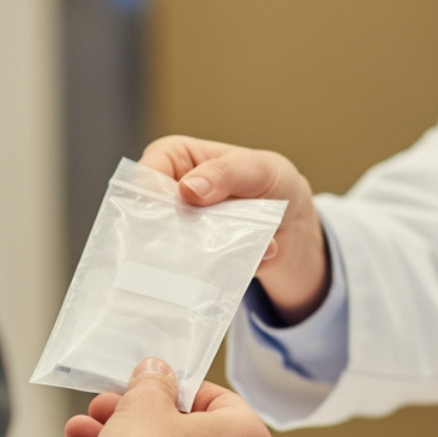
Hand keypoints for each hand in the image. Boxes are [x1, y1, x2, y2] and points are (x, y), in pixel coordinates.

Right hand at [141, 135, 327, 323]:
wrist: (292, 223)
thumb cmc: (268, 180)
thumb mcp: (257, 168)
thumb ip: (226, 174)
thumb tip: (189, 190)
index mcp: (172, 159)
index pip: (145, 175)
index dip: (149, 196)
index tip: (167, 215)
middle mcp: (165, 195)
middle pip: (146, 216)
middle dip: (162, 232)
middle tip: (185, 245)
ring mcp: (174, 230)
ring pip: (160, 248)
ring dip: (182, 259)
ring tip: (206, 263)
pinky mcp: (187, 260)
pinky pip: (181, 273)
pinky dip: (200, 278)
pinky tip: (217, 276)